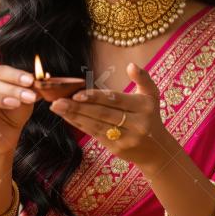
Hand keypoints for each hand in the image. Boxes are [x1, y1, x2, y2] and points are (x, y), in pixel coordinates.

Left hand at [49, 62, 170, 170]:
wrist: (157, 150)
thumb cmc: (150, 116)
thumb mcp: (152, 95)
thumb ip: (142, 78)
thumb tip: (130, 65)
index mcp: (143, 107)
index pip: (115, 100)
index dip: (96, 97)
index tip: (77, 93)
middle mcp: (136, 124)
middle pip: (103, 114)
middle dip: (78, 107)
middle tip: (57, 100)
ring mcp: (126, 139)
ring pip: (96, 125)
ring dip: (74, 116)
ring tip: (57, 107)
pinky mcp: (117, 149)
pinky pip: (95, 135)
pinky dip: (80, 125)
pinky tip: (67, 117)